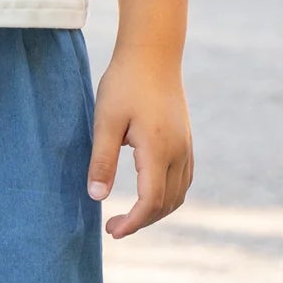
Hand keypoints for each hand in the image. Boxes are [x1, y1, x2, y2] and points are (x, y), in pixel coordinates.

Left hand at [86, 48, 192, 237]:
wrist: (153, 52)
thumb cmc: (124, 83)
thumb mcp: (105, 120)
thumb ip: (102, 160)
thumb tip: (97, 197)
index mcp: (158, 150)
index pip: (150, 202)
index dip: (131, 222)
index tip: (111, 231)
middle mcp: (178, 152)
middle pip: (166, 203)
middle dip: (142, 221)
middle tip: (113, 226)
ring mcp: (186, 146)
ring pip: (179, 193)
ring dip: (157, 211)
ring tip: (131, 215)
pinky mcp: (186, 139)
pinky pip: (184, 179)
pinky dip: (168, 194)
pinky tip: (150, 192)